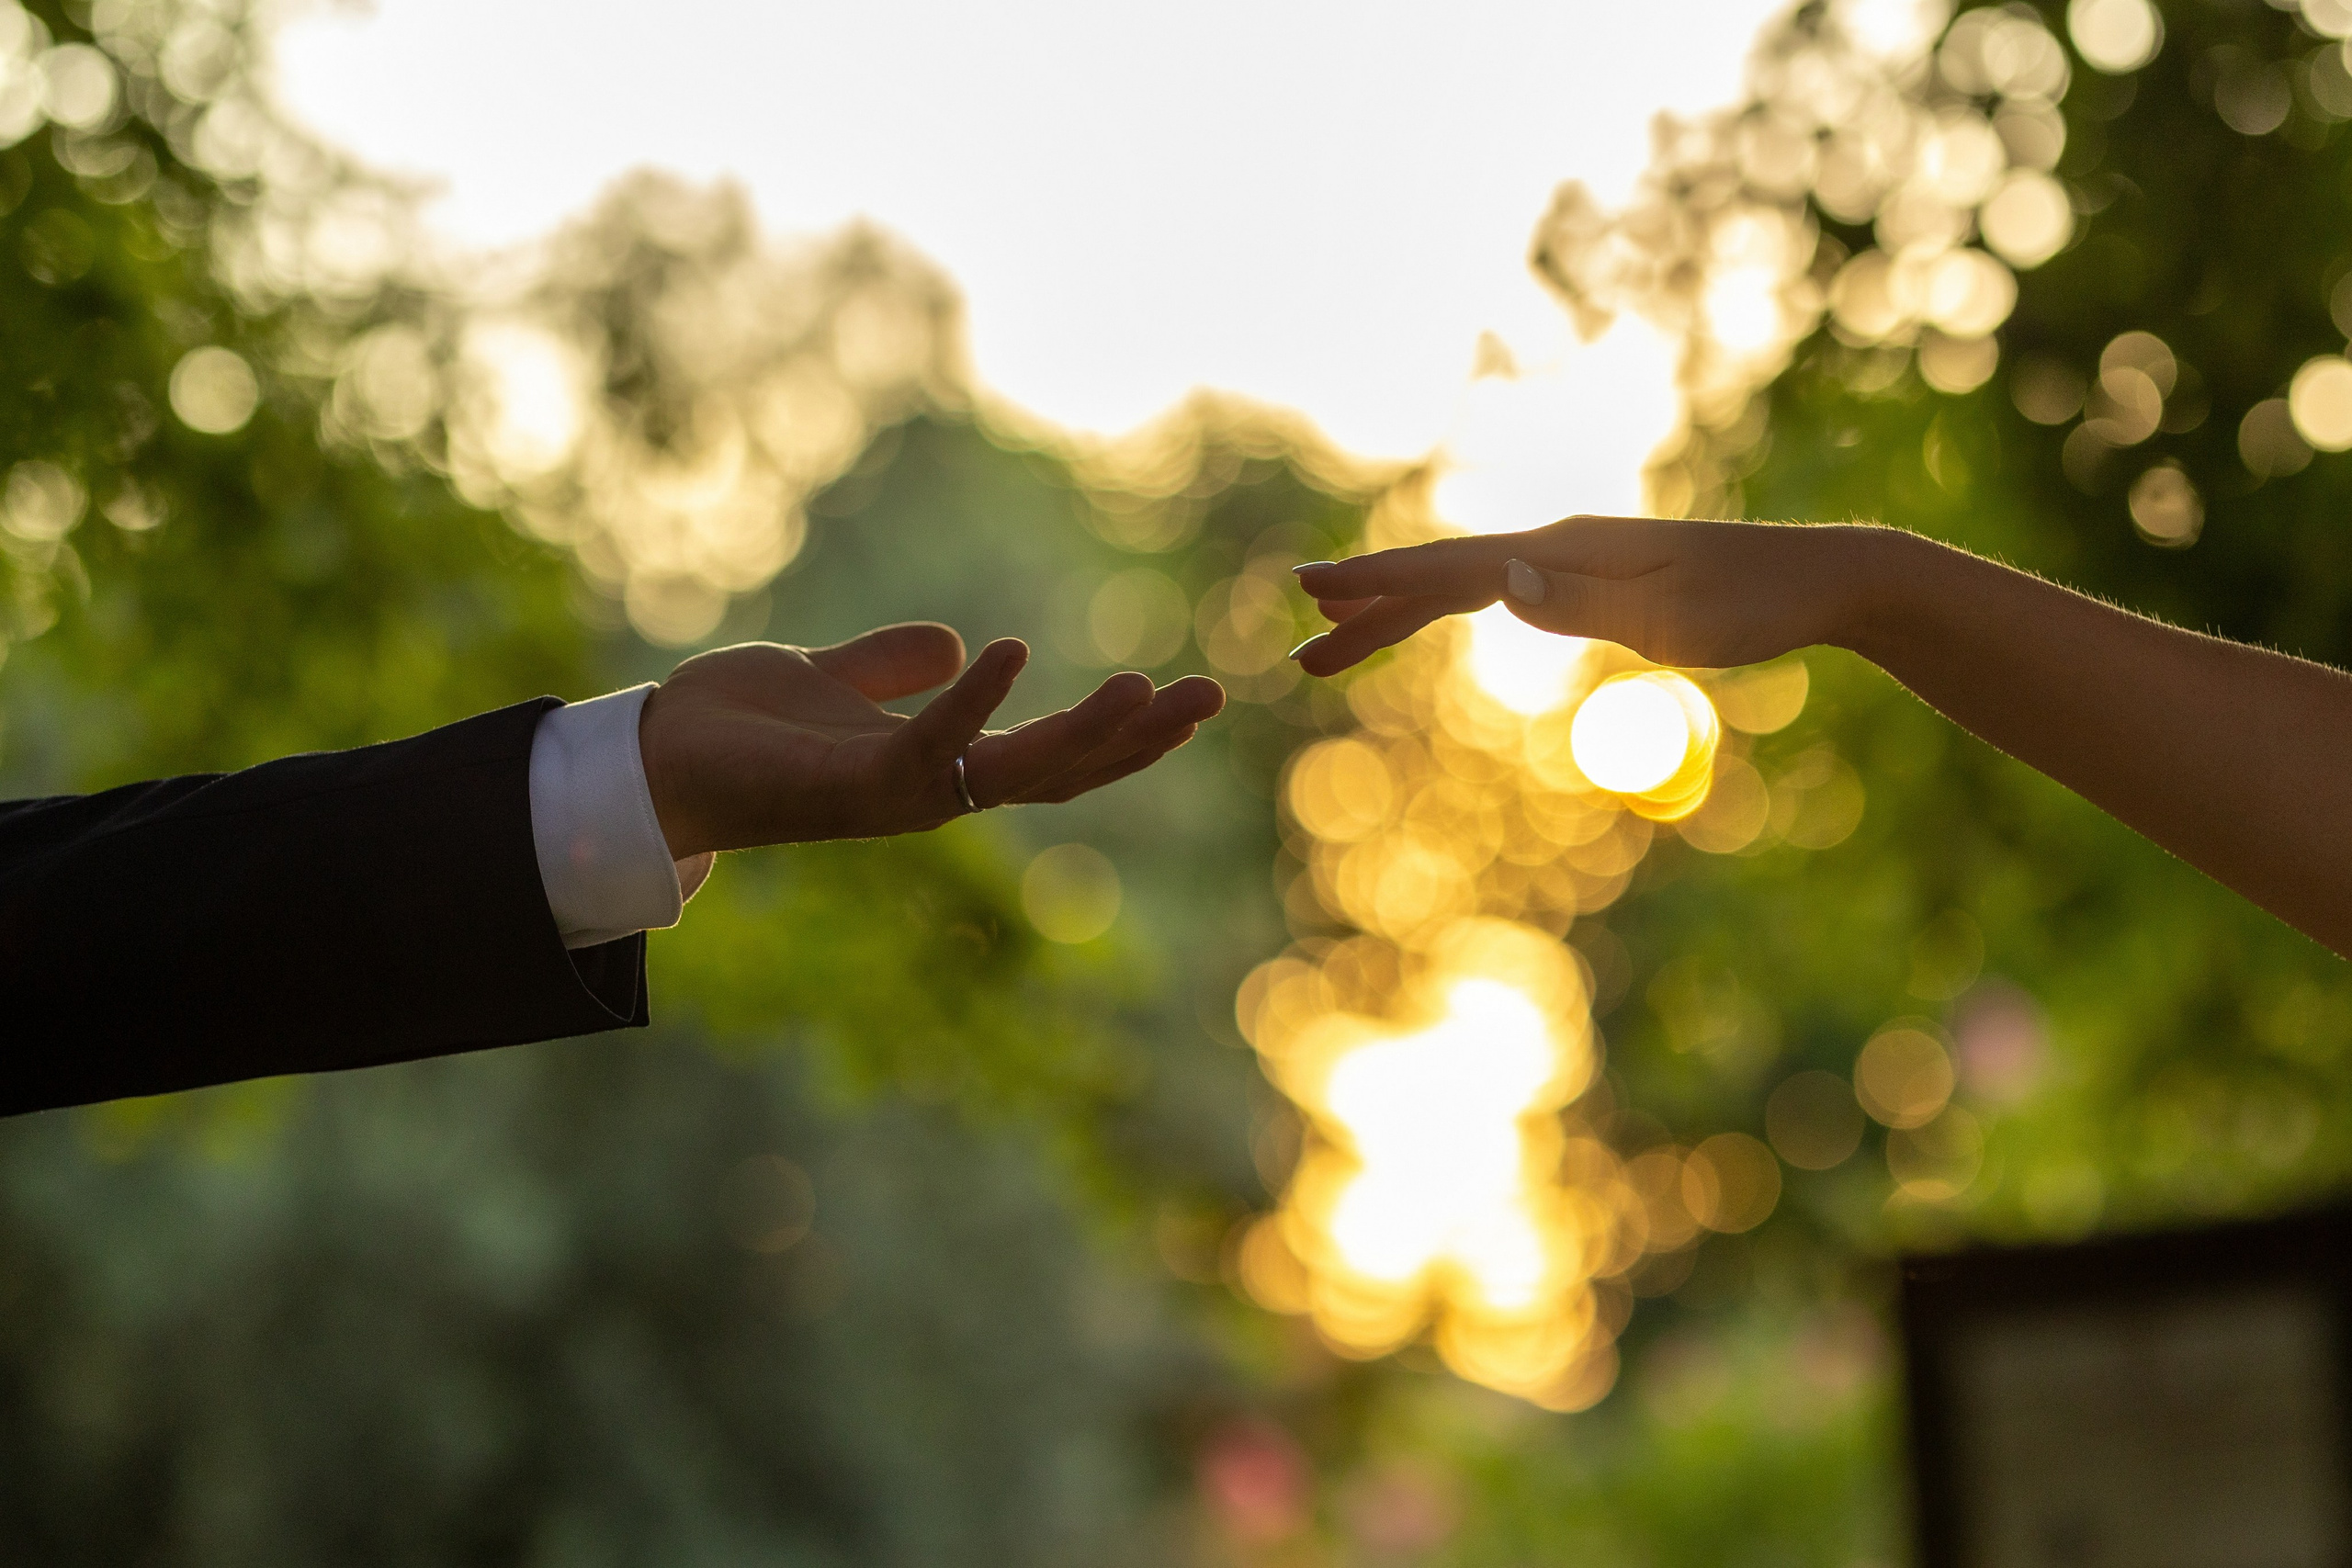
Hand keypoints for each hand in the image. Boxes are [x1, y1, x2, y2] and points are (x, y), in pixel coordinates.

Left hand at [637, 623, 1224, 858]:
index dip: (1118, 734)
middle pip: (1058, 774)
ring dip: (1085, 736)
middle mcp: (928, 795)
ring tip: (1148, 690)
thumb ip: (890, 666)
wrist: (642, 761)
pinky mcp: (851, 785)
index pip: (1048, 756)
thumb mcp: (826, 678)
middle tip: (1209, 699)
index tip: (1182, 697)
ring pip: (1014, 774)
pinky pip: (928, 745)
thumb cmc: (727, 729)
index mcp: (933, 770)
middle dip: (1136, 742)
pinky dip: (972, 703)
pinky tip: (1011, 651)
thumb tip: (956, 646)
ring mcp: (895, 798)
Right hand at [1287, 516, 1883, 674]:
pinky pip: (1497, 593)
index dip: (1378, 581)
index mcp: (1569, 550)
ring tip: (1336, 647)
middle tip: (1299, 647)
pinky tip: (1426, 622)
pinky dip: (1446, 609)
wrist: (1825, 581)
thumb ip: (1582, 603)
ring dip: (1397, 615)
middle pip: (1442, 576)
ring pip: (1464, 586)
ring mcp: (1576, 561)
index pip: (1453, 568)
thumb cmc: (1758, 605)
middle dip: (1367, 607)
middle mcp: (1562, 546)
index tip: (1310, 588)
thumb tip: (1496, 581)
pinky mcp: (1596, 580)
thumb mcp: (1674, 617)